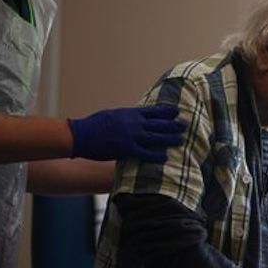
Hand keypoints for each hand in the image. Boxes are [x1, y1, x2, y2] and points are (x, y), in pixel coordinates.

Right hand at [68, 104, 185, 162]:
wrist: (81, 134)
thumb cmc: (94, 125)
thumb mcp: (113, 115)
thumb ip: (126, 117)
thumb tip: (135, 118)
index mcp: (130, 113)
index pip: (153, 111)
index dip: (166, 111)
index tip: (176, 110)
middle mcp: (134, 123)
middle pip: (158, 123)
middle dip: (173, 124)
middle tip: (185, 125)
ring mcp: (131, 136)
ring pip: (156, 137)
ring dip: (169, 139)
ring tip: (181, 140)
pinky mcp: (127, 149)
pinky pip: (146, 153)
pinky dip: (156, 155)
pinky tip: (165, 157)